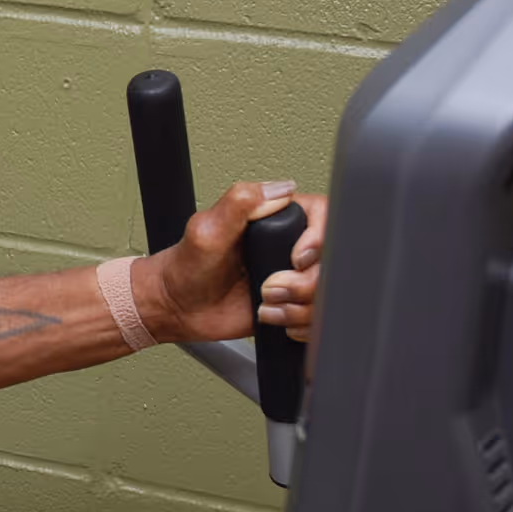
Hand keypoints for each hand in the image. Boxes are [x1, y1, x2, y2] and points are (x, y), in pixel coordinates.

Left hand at [138, 180, 328, 343]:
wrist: (178, 308)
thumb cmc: (186, 268)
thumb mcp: (207, 228)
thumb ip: (239, 202)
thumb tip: (280, 188)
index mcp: (274, 218)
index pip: (326, 217)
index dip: (318, 241)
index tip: (295, 258)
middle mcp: (289, 245)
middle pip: (334, 261)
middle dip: (304, 283)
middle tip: (268, 287)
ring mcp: (294, 276)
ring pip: (328, 292)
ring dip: (298, 306)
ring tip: (265, 304)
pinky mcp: (294, 303)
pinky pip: (320, 316)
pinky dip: (301, 323)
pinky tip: (274, 317)